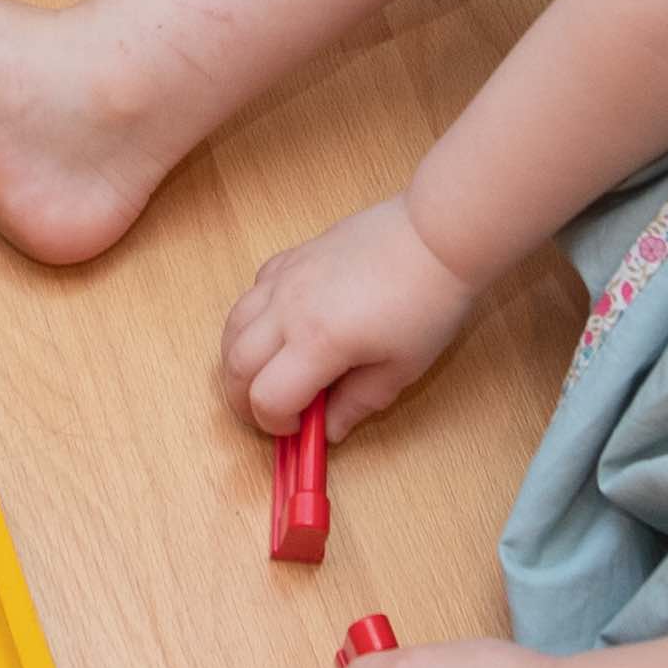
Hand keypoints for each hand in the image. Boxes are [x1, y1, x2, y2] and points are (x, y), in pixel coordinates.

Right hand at [218, 195, 488, 440]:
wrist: (434, 237)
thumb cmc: (427, 303)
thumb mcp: (401, 368)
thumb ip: (358, 403)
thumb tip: (329, 430)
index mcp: (318, 343)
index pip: (267, 398)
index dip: (275, 424)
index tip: (300, 429)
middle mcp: (288, 309)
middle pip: (236, 365)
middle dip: (244, 400)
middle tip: (272, 413)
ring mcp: (285, 278)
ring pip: (233, 325)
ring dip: (239, 359)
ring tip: (267, 374)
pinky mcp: (292, 256)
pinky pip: (253, 291)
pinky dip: (253, 318)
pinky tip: (281, 328)